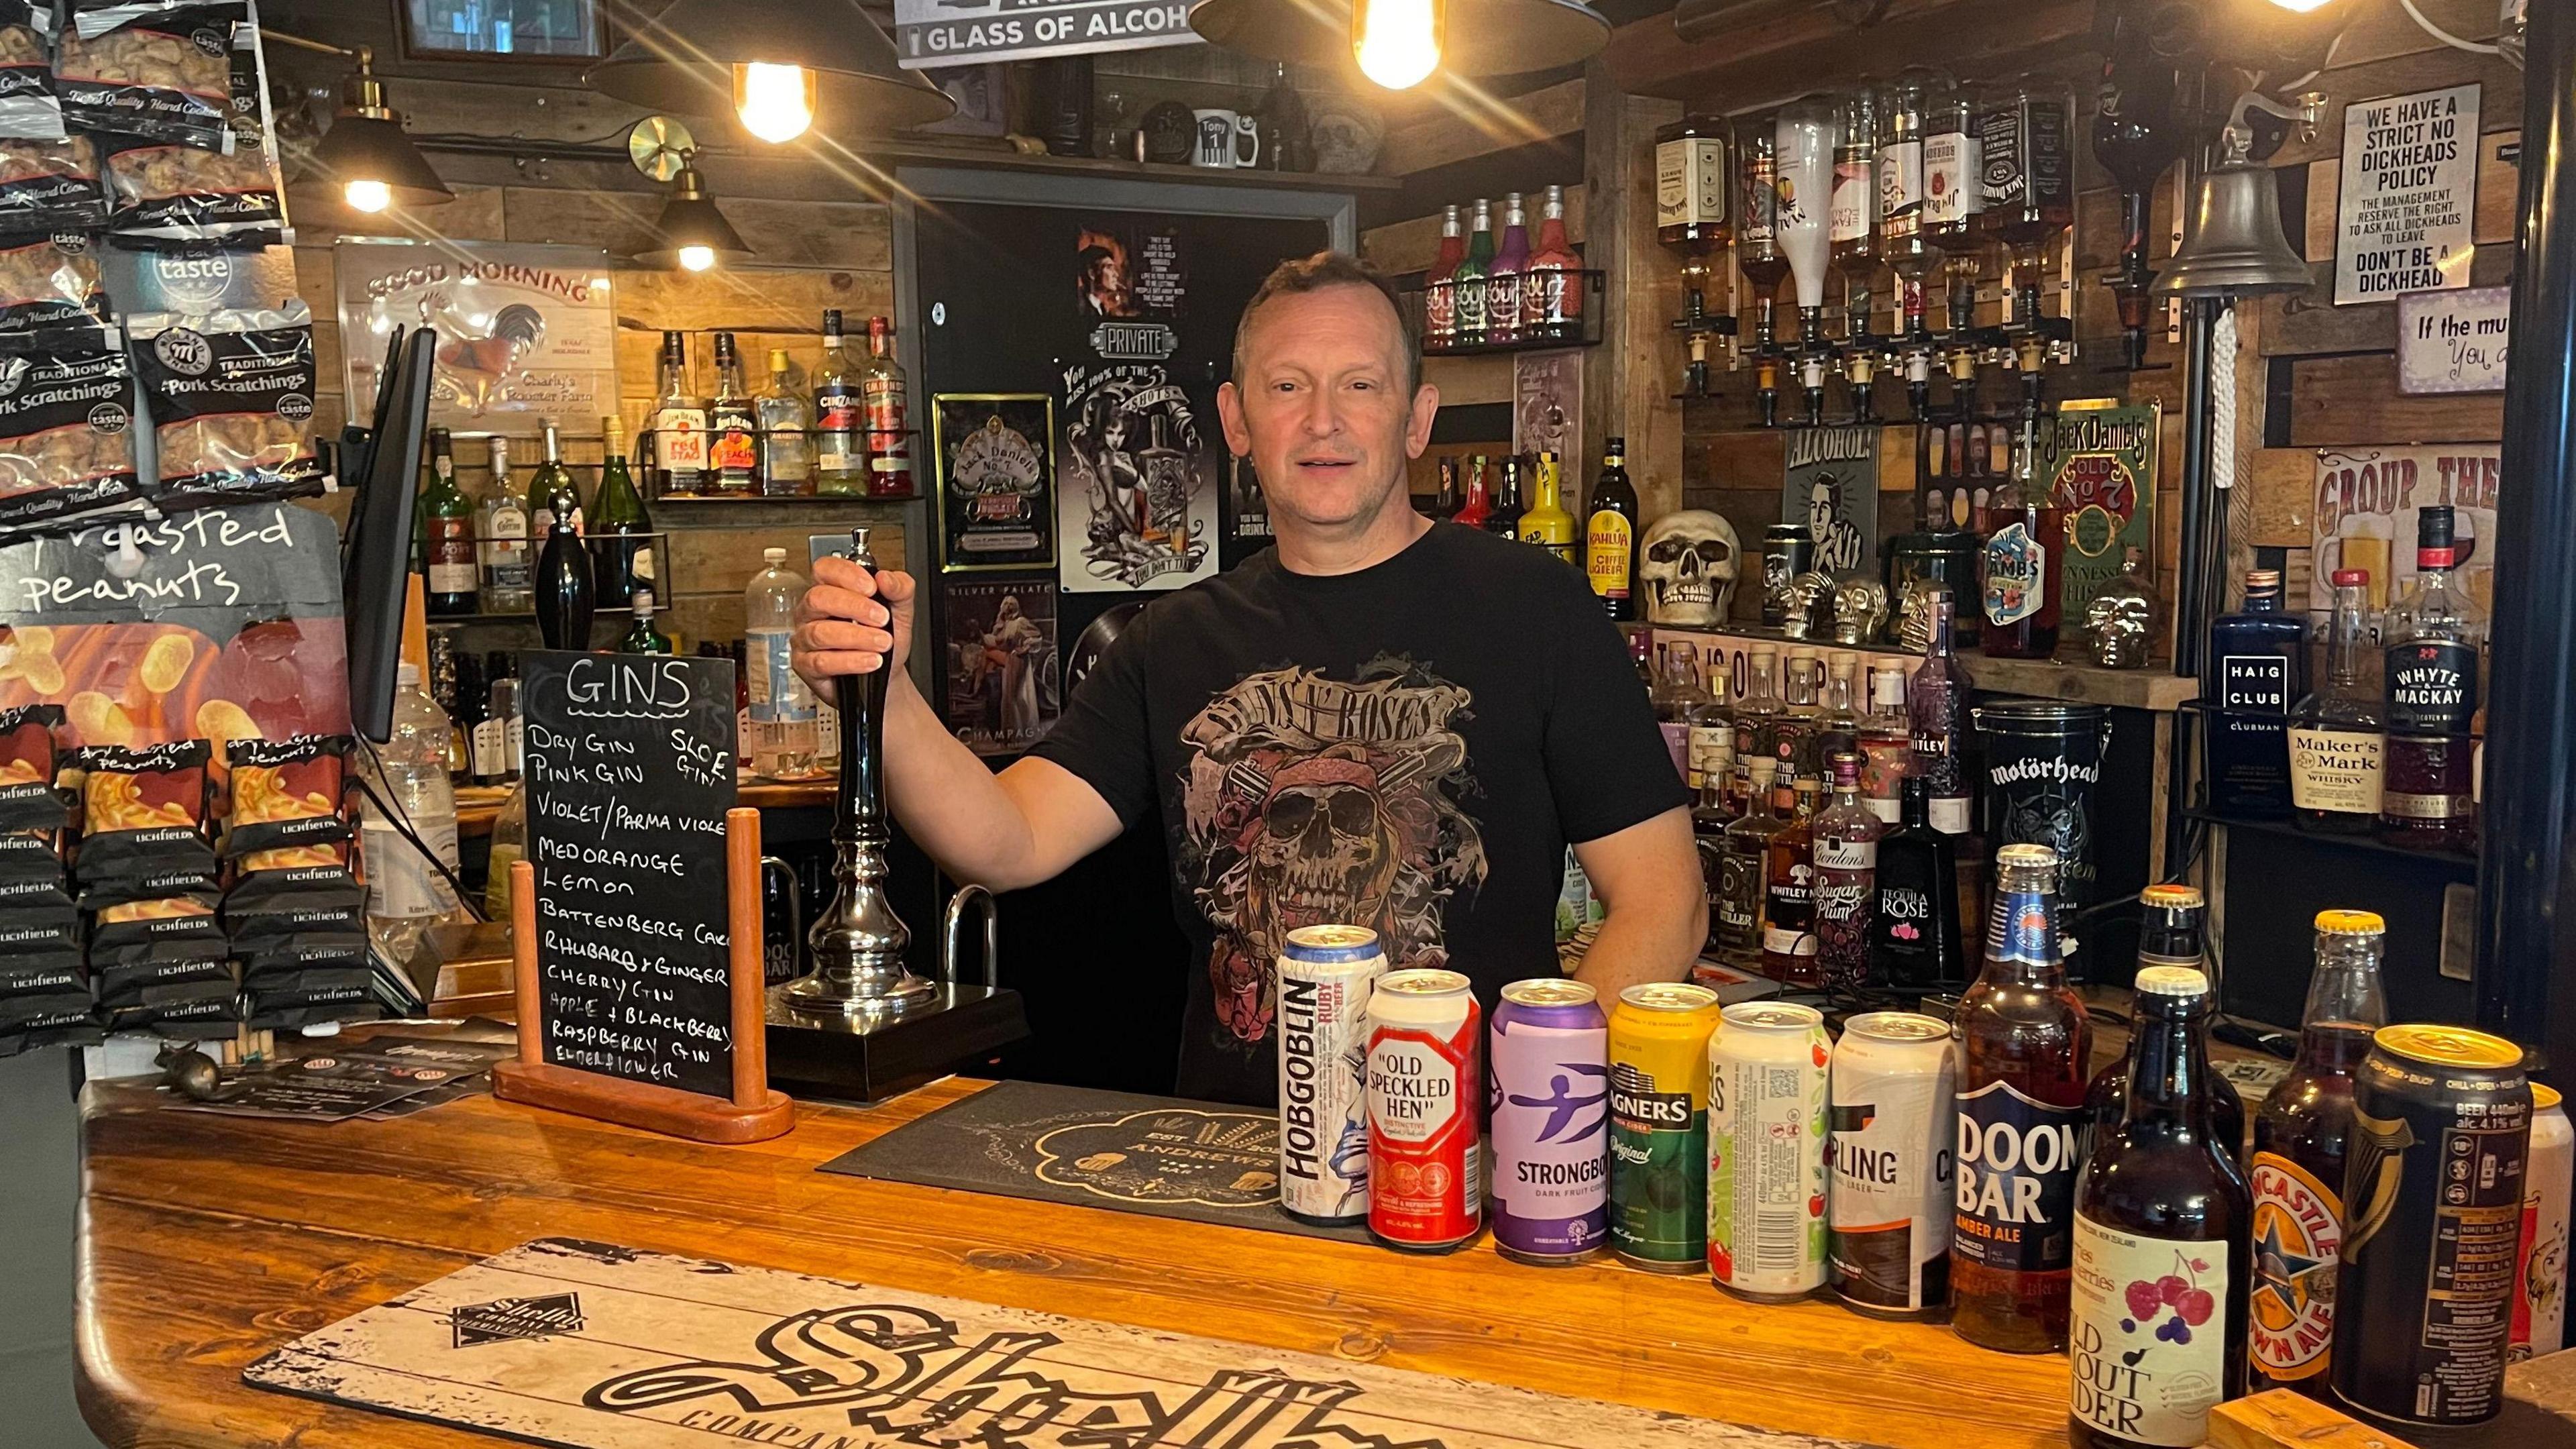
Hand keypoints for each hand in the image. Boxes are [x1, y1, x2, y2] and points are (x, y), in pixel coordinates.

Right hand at [792, 556, 913, 692]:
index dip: (846, 574)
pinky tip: (871, 661)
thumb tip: (886, 578)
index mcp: (831, 590)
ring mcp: (805, 638)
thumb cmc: (884, 638)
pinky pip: (822, 661)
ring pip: (820, 632)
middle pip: (818, 598)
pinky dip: (851, 661)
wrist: (886, 675)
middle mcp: (812, 611)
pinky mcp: (805, 665)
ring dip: (857, 638)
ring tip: (883, 643)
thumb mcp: (901, 610)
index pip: (824, 569)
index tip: (872, 587)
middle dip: (854, 607)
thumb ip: (900, 588)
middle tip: (882, 618)